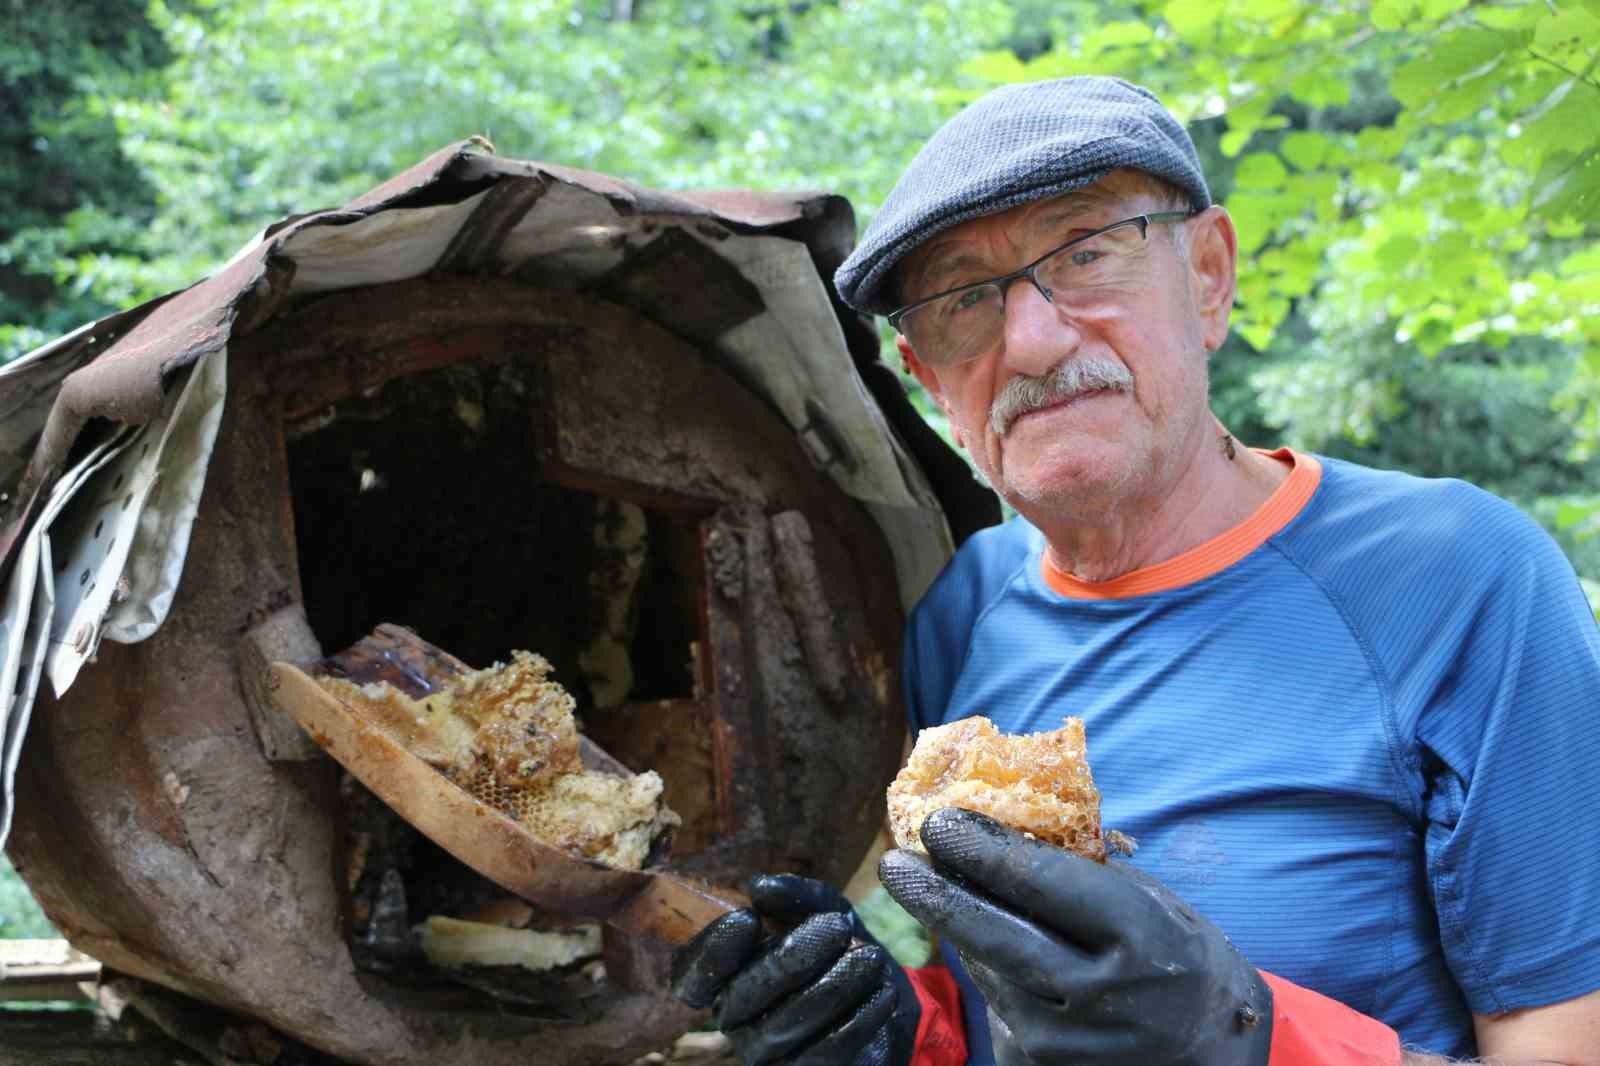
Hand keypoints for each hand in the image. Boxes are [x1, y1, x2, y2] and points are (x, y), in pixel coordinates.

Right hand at [670, 874, 919, 1065]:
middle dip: (789, 959)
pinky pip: (825, 1053)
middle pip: (740, 999)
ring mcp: (769, 1053)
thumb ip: (792, 895)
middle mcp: (737, 1019)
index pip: (691, 978)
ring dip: (831, 987)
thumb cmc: (837, 945)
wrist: (882, 992)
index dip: (710, 951)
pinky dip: (857, 1020)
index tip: (747, 918)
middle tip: (835, 927)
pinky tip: (882, 992)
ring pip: (783, 1026)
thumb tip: (759, 888)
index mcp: (726, 977)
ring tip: (871, 958)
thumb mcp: (822, 909)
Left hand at [878, 808, 1271, 1065]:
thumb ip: (1082, 873)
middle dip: (938, 894)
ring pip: (988, 971)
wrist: (1210, 1050)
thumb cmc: (1179, 955)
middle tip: (895, 861)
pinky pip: (997, 1005)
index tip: (940, 821)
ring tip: (921, 885)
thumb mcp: (1151, 901)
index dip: (983, 850)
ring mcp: (1068, 1042)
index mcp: (1137, 936)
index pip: (1041, 883)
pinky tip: (970, 937)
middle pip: (996, 936)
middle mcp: (1099, 995)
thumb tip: (998, 826)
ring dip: (952, 926)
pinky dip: (981, 967)